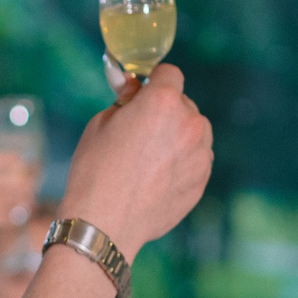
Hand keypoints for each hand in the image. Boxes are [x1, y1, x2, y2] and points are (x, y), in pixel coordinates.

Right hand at [54, 63, 212, 252]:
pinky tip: (158, 177)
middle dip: (166, 110)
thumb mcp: (100, 124)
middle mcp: (189, 123)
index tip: (144, 93)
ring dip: (179, 135)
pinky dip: (183, 161)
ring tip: (151, 158)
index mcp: (162, 102)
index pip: (170, 73)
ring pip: (195, 131)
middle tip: (141, 131)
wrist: (104, 223)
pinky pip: (197, 158)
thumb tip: (135, 89)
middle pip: (184, 103)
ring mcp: (200, 154)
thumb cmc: (95, 171)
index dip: (155, 81)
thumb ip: (125, 100)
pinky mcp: (202, 180)